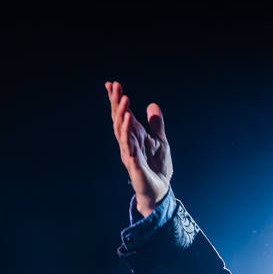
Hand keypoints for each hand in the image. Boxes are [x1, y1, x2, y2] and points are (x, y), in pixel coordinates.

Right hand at [105, 80, 172, 216]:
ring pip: (121, 131)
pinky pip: (128, 145)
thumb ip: (156, 124)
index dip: (116, 100)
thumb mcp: (160, 141)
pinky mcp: (133, 163)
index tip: (111, 84)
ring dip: (122, 114)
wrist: (160, 190)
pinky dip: (128, 132)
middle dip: (116, 103)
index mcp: (134, 136)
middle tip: (115, 86)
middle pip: (118, 119)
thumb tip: (152, 105)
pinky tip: (129, 120)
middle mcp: (128, 143)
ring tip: (124, 99)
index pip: (122, 115)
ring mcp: (129, 153)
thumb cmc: (157, 167)